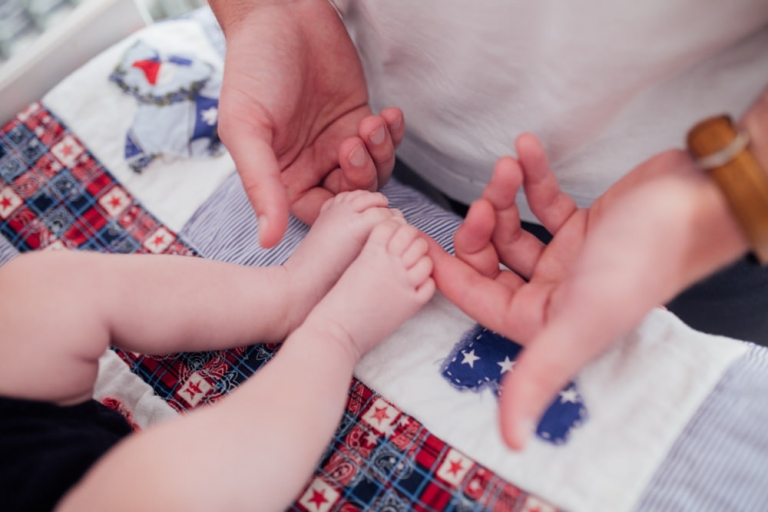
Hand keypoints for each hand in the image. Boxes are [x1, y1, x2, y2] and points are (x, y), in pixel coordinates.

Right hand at [210, 0, 404, 246]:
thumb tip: (266, 240)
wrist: (280, 13)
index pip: (317, 215)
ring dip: (380, 154)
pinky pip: (386, 142)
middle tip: (353, 145)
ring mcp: (338, 143)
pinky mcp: (359, 119)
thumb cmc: (253, 67)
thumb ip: (260, 184)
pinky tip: (386, 114)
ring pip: (375, 173)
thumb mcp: (246, 128)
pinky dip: (392, 134)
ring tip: (369, 124)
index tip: (348, 191)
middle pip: (352, 197)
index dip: (339, 211)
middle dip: (361, 177)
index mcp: (281, 176)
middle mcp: (311, 165)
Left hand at [429, 134, 748, 448]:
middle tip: (484, 200)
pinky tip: (525, 147)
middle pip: (492, 262)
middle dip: (480, 227)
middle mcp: (556, 294)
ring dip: (503, 196)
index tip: (419, 243)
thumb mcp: (582, 319)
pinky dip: (531, 176)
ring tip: (506, 167)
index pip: (480, 301)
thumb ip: (539, 376)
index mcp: (548, 322)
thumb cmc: (645, 258)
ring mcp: (570, 258)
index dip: (447, 274)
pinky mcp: (586, 224)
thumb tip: (511, 442)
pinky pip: (544, 201)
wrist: (701, 199)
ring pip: (515, 228)